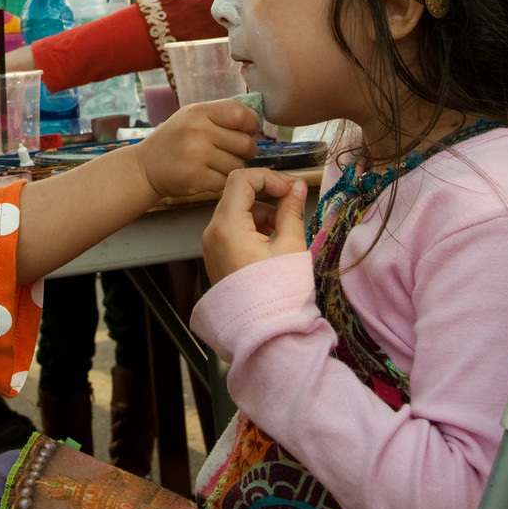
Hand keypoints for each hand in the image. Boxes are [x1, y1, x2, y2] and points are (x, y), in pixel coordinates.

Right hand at [133, 99, 258, 200]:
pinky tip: (209, 175)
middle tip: (233, 152)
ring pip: (238, 165)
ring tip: (218, 164)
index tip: (248, 131)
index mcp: (199, 112)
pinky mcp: (195, 178)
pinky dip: (222, 181)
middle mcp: (197, 131)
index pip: (241, 114)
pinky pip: (226, 181)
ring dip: (233, 168)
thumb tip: (255, 121)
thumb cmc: (175, 140)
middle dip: (246, 151)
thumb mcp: (192, 117)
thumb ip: (220, 115)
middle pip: (245, 143)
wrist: (145, 167)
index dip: (251, 124)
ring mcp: (195, 155)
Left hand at [201, 167, 307, 284]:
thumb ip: (291, 210)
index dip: (268, 177)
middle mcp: (213, 232)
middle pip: (237, 194)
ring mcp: (212, 244)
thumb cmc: (278, 291)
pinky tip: (274, 241)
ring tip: (287, 229)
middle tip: (293, 201)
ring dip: (263, 211)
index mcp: (227, 226)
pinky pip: (233, 228)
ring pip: (236, 210)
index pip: (241, 180)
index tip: (290, 188)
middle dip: (267, 193)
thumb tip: (295, 186)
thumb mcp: (290, 245)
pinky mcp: (217, 255)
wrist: (262, 331)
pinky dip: (254, 226)